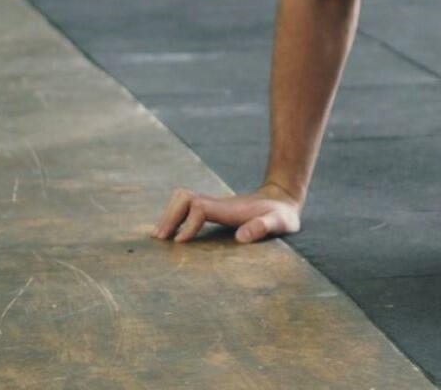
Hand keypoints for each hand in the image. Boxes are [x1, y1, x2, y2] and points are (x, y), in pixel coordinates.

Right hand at [151, 182, 301, 244]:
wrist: (282, 200)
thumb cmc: (281, 215)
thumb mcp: (280, 222)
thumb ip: (264, 227)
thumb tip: (241, 237)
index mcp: (230, 209)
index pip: (200, 207)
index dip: (188, 223)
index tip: (181, 242)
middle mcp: (218, 204)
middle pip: (183, 198)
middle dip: (169, 217)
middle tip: (159, 240)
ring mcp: (214, 206)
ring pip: (181, 200)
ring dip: (168, 216)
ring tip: (158, 239)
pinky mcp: (212, 210)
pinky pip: (185, 208)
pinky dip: (173, 218)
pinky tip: (169, 236)